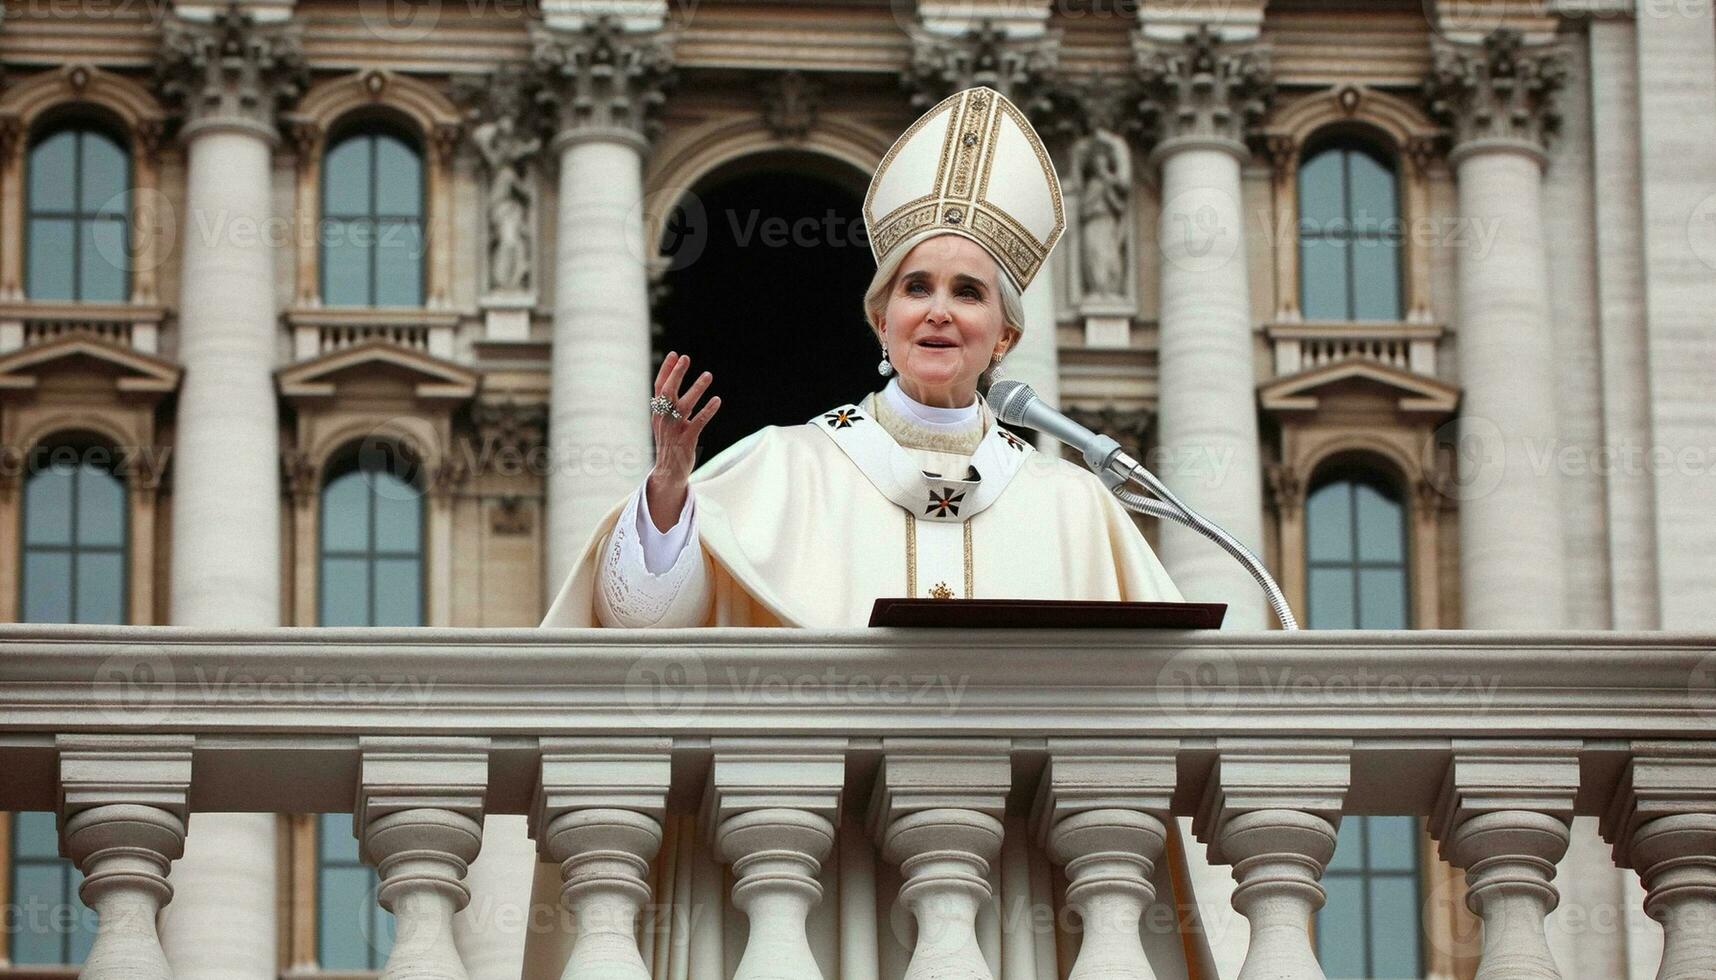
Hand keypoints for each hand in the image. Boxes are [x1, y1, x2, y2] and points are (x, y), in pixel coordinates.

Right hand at [646, 351, 719, 530]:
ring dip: (696, 389)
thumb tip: (679, 389)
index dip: (667, 371)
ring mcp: (674, 430)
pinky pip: (697, 423)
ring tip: (708, 375)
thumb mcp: (667, 424)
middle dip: (677, 374)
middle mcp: (664, 420)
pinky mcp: (686, 441)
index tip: (675, 355)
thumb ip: (671, 407)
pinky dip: (707, 411)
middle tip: (687, 358)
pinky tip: (717, 400)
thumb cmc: (670, 445)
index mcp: (658, 414)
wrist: (668, 473)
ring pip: (684, 405)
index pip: (660, 388)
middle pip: (668, 392)